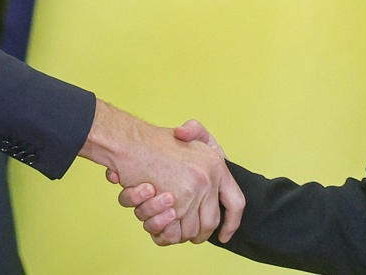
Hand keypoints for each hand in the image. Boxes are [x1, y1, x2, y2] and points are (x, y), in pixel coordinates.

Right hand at [83, 102, 243, 244]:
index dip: (232, 223)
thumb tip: (196, 144)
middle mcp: (208, 179)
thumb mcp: (188, 131)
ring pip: (189, 231)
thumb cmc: (154, 140)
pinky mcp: (173, 204)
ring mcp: (191, 193)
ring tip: (164, 222)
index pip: (236, 203)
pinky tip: (157, 226)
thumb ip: (198, 133)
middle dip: (197, 234)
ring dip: (175, 232)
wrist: (130, 141)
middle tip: (187, 234)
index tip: (224, 235)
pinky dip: (163, 233)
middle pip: (210, 223)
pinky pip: (173, 232)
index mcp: (217, 164)